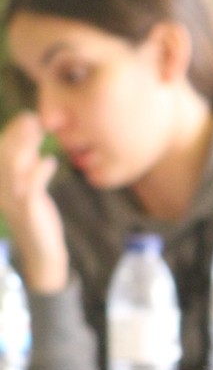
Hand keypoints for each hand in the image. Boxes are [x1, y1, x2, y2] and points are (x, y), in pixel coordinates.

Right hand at [0, 112, 68, 292]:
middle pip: (4, 154)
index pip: (1, 151)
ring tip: (41, 131)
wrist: (43, 252)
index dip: (12, 132)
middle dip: (18, 133)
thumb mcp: (31, 188)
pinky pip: (30, 187)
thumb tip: (33, 140)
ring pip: (14, 166)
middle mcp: (2, 189)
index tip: (29, 117)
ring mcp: (13, 200)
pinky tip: (50, 161)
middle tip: (34, 117)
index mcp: (1, 182)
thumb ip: (29, 166)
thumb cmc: (38, 218)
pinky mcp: (28, 211)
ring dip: (27, 145)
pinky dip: (39, 171)